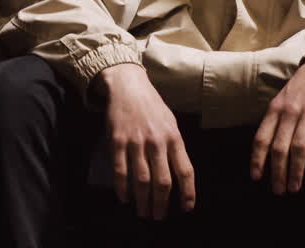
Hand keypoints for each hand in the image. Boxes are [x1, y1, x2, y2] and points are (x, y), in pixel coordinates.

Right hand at [96, 64, 195, 219]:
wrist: (128, 85)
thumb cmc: (151, 105)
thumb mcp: (171, 122)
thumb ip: (175, 146)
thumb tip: (180, 173)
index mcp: (174, 137)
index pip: (185, 171)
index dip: (187, 193)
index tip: (186, 209)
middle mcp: (157, 142)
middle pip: (163, 181)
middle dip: (161, 204)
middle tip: (158, 217)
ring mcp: (136, 142)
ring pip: (142, 180)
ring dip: (143, 201)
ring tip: (143, 213)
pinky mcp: (117, 141)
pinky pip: (120, 170)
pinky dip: (122, 187)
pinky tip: (124, 198)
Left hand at [249, 58, 304, 194]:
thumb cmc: (301, 87)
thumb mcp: (281, 100)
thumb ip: (275, 121)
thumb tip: (266, 148)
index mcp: (274, 109)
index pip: (261, 138)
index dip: (257, 159)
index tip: (256, 177)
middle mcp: (289, 112)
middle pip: (279, 147)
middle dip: (277, 172)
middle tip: (278, 191)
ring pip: (299, 147)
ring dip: (296, 170)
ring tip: (294, 188)